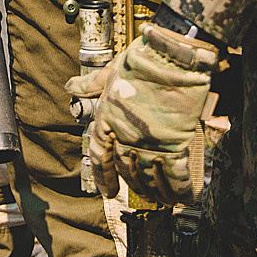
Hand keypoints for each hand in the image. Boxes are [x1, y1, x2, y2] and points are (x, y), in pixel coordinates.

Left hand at [68, 22, 219, 203]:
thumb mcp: (110, 70)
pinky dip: (180, 189)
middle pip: (127, 170)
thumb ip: (91, 84)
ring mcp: (149, 141)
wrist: (171, 54)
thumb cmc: (142, 58)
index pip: (99, 157)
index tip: (109, 192)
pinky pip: (176, 175)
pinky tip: (185, 197)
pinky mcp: (174, 143)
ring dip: (157, 193)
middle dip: (136, 186)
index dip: (104, 177)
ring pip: (150, 178)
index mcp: (106, 118)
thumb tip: (71, 87)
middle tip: (144, 196)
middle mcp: (124, 135)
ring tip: (164, 202)